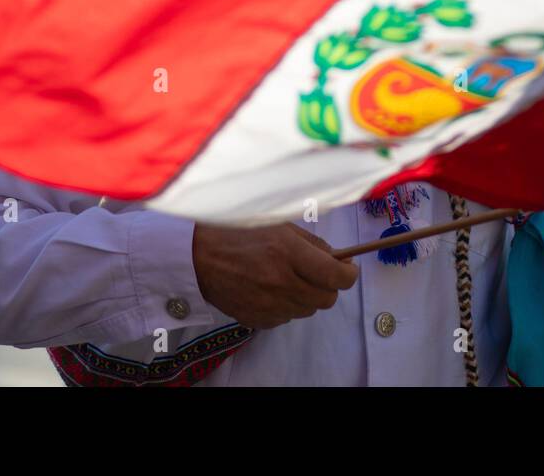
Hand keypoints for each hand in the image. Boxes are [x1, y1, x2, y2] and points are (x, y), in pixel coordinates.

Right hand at [191, 222, 359, 329]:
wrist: (194, 256)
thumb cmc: (235, 232)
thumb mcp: (276, 224)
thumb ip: (309, 242)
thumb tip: (335, 258)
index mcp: (287, 252)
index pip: (335, 276)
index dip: (348, 274)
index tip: (348, 268)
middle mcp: (281, 281)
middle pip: (326, 299)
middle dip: (329, 286)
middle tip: (320, 273)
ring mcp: (268, 304)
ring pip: (307, 310)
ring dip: (307, 297)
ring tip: (289, 279)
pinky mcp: (256, 319)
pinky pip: (285, 319)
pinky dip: (286, 307)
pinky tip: (271, 290)